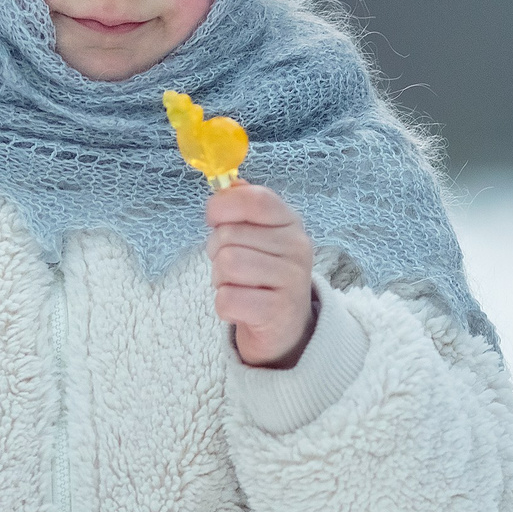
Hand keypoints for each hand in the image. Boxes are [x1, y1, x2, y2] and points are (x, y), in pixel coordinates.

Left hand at [206, 178, 314, 365]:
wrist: (286, 327)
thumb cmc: (263, 275)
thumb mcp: (258, 236)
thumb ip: (244, 207)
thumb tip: (229, 184)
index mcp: (290, 223)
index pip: (255, 200)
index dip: (224, 206)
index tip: (215, 219)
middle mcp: (297, 247)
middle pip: (229, 236)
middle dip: (217, 252)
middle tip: (233, 267)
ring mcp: (291, 280)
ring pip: (227, 265)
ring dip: (220, 280)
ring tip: (238, 286)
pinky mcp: (278, 311)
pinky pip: (227, 299)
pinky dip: (224, 306)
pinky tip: (242, 308)